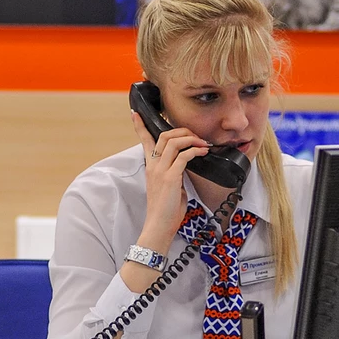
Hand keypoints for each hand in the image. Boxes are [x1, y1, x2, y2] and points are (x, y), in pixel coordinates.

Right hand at [130, 112, 209, 253]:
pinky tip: (203, 153)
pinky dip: (195, 151)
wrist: (159, 226)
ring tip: (203, 144)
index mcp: (151, 167)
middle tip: (196, 136)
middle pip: (164, 135)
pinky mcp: (171, 178)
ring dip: (191, 139)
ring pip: (173, 142)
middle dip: (182, 130)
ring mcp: (161, 171)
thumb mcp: (170, 186)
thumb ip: (175, 172)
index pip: (144, 141)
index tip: (135, 113)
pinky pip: (184, 156)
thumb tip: (187, 164)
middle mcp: (153, 166)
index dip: (140, 126)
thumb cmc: (166, 210)